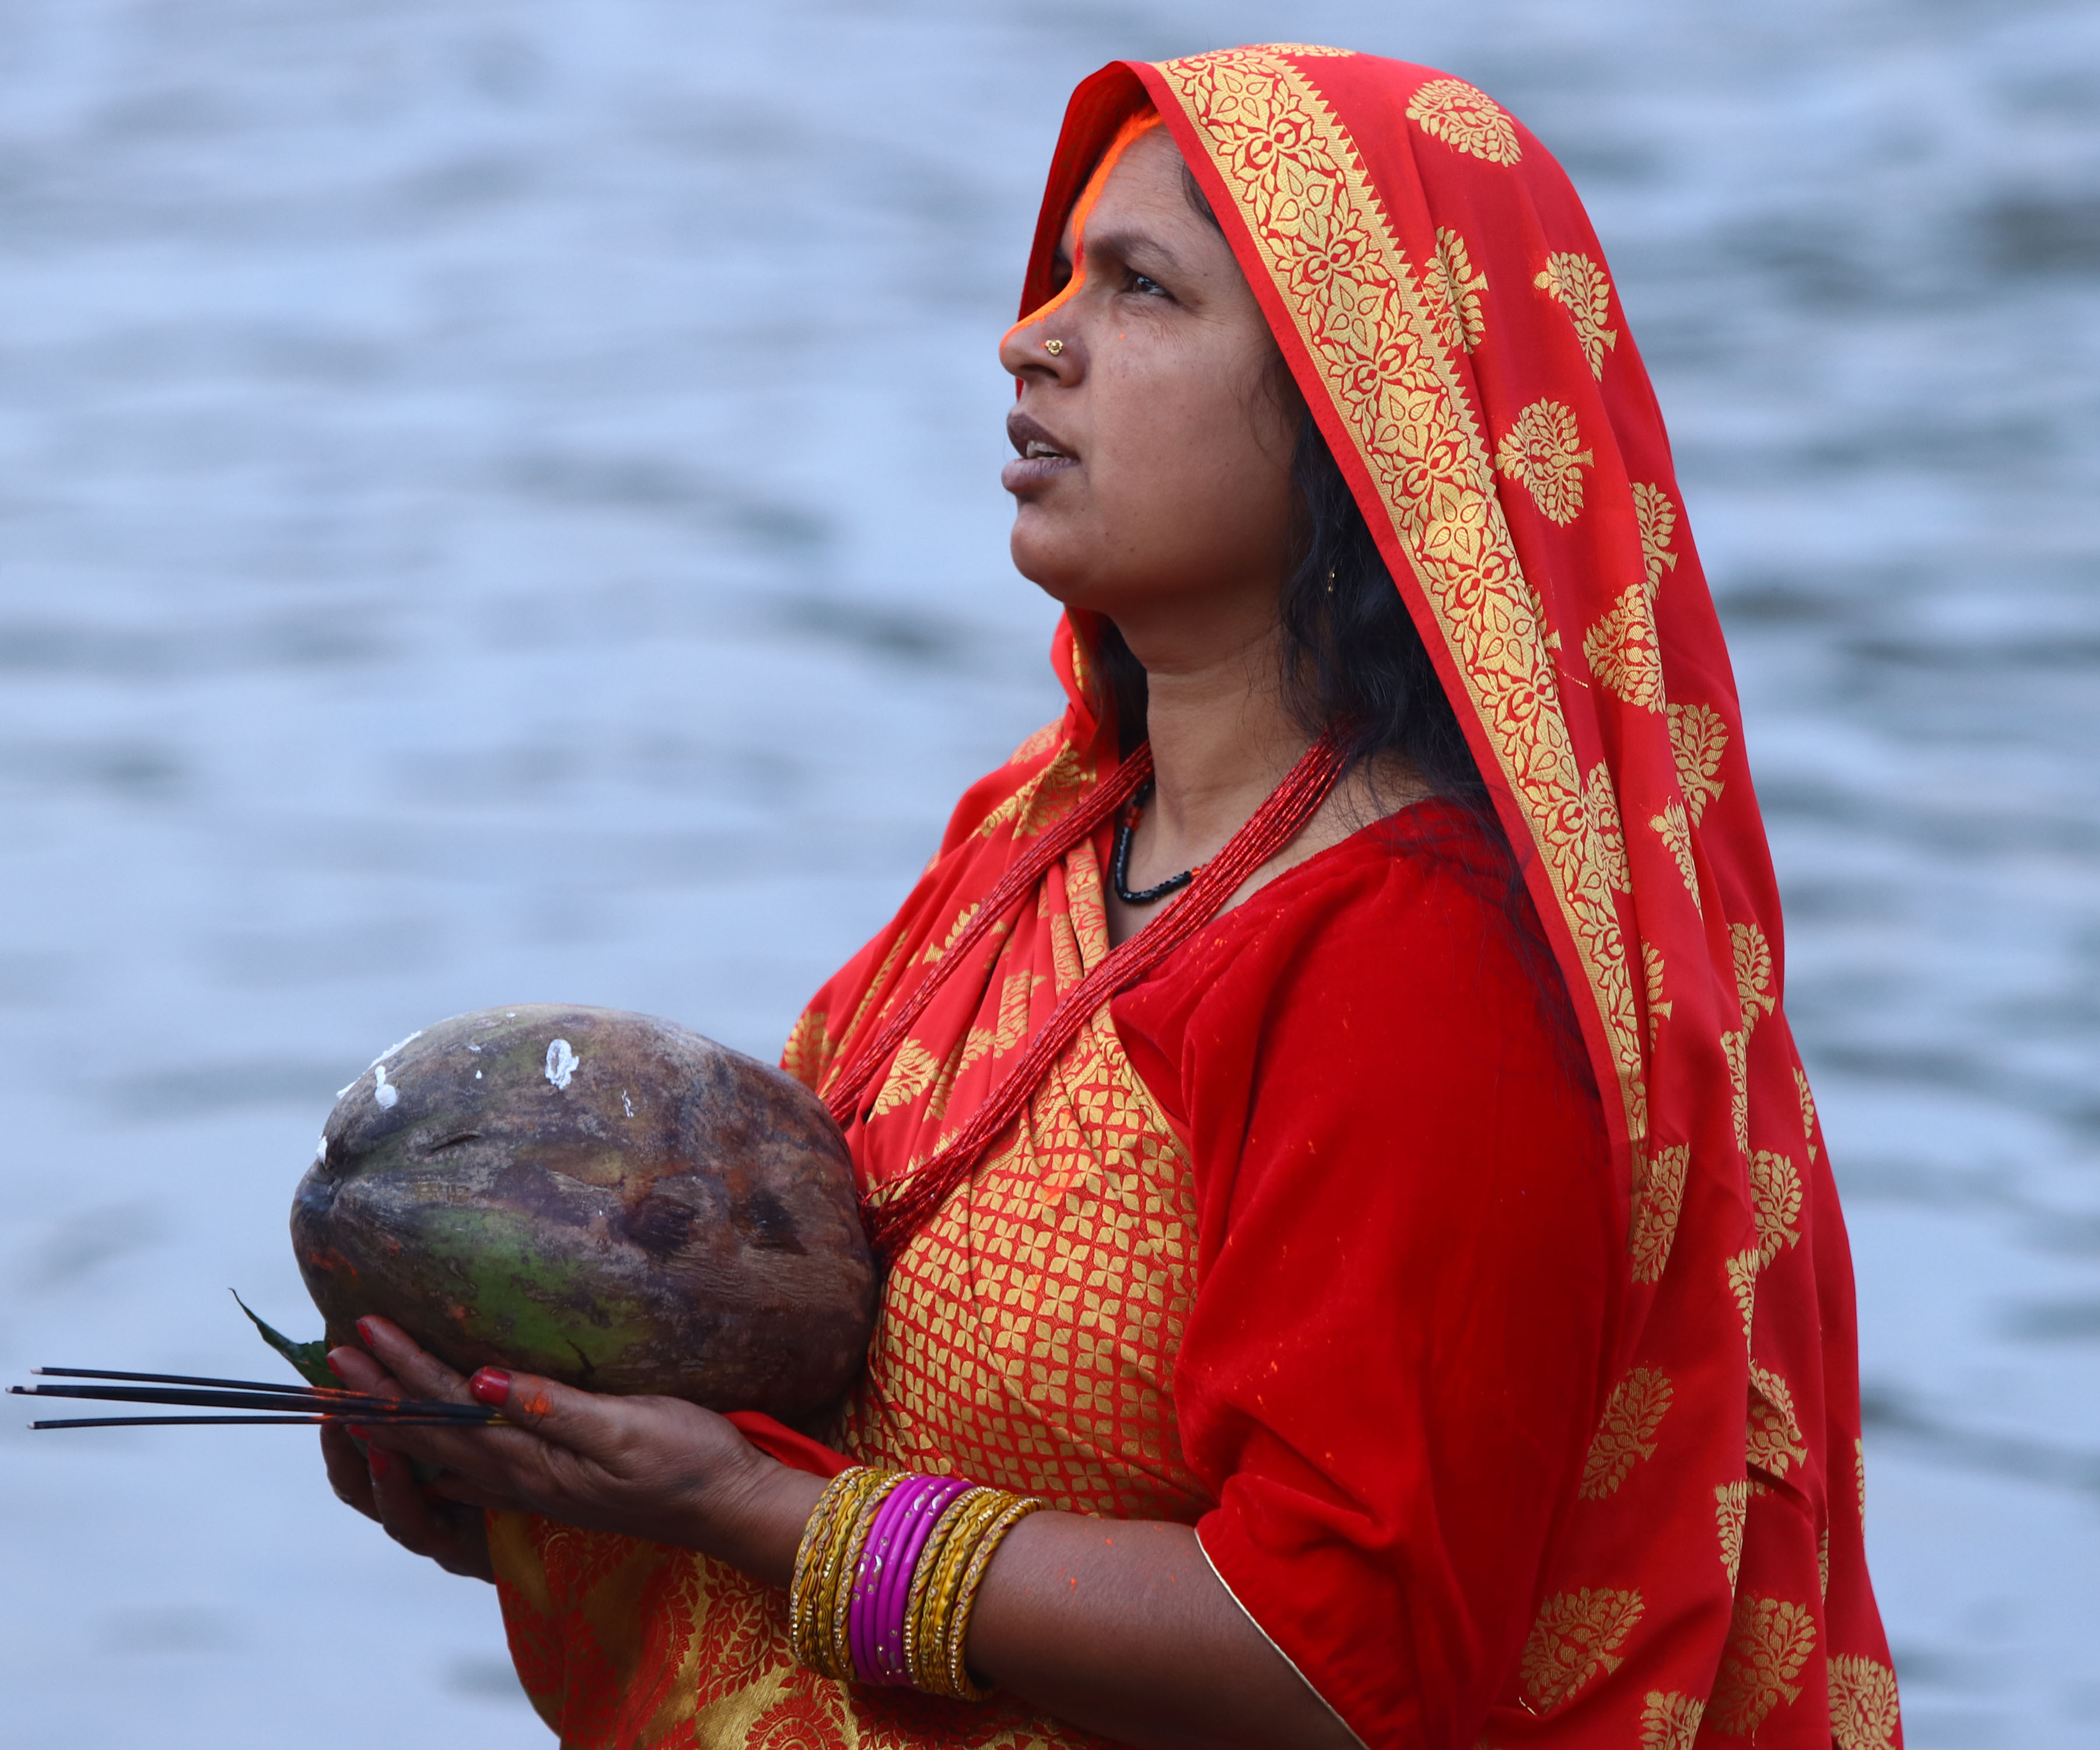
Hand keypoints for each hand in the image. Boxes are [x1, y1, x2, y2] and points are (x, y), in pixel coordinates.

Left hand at [325, 1317, 824, 1585]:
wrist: (730, 1506)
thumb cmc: (689, 1459)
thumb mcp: (626, 1427)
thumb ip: (550, 1407)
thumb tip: (480, 1378)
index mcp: (529, 1459)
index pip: (446, 1406)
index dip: (401, 1368)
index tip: (361, 1330)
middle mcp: (519, 1477)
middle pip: (431, 1431)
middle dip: (378, 1393)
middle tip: (332, 1355)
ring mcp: (533, 1485)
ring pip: (443, 1452)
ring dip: (396, 1421)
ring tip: (355, 1396)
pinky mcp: (551, 1484)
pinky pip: (470, 1465)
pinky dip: (434, 1445)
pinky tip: (426, 1442)